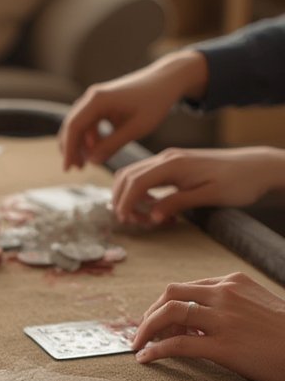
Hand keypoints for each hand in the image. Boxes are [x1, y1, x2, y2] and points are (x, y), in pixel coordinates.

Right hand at [58, 50, 207, 169]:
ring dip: (79, 144)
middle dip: (71, 149)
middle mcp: (93, 97)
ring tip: (85, 164)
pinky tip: (96, 150)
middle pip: (71, 125)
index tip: (68, 169)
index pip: (74, 127)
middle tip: (76, 170)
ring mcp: (96, 98)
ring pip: (78, 124)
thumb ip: (113, 145)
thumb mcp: (136, 128)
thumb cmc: (155, 102)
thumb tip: (92, 161)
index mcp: (98, 100)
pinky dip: (89, 137)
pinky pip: (88, 122)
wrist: (167, 80)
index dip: (69, 150)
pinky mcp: (102, 102)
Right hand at [111, 146, 284, 224]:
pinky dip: (143, 194)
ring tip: (147, 219)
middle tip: (134, 222)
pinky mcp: (174, 165)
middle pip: (128, 176)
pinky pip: (147, 178)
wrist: (257, 167)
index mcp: (174, 164)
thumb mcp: (208, 196)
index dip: (125, 203)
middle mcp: (168, 158)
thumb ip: (177, 203)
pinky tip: (157, 209)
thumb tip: (152, 216)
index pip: (136, 182)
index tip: (125, 221)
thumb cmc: (238, 182)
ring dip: (131, 198)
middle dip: (123, 200)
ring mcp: (170, 160)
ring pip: (134, 176)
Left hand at [131, 272, 284, 380]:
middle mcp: (226, 295)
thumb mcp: (258, 307)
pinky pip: (178, 345)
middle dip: (149, 314)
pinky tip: (146, 359)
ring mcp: (225, 320)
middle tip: (141, 333)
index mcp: (234, 283)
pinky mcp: (225, 346)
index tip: (156, 322)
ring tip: (138, 346)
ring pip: (170, 314)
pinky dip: (155, 351)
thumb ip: (228, 308)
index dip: (164, 305)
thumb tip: (195, 324)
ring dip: (146, 330)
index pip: (186, 287)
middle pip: (170, 294)